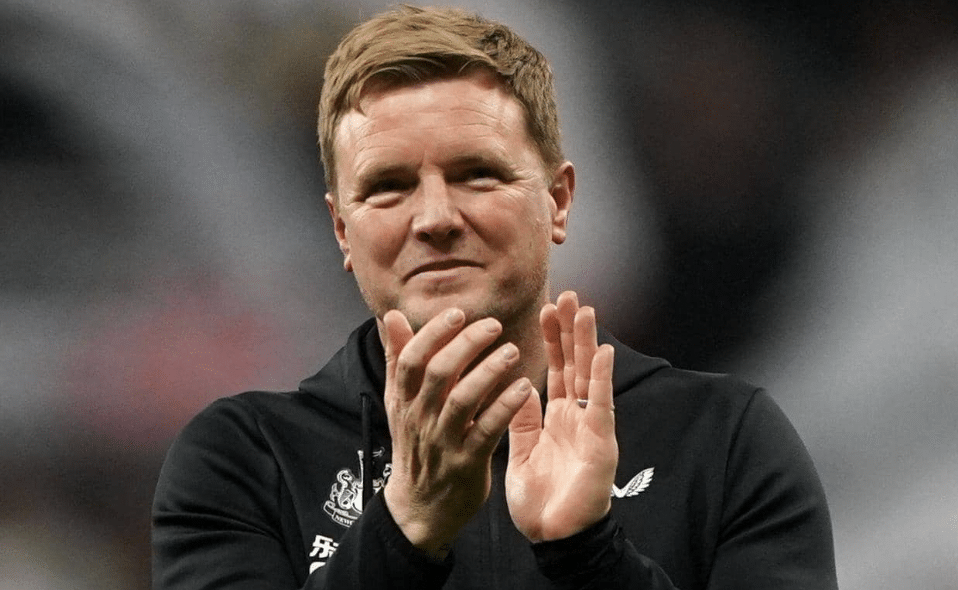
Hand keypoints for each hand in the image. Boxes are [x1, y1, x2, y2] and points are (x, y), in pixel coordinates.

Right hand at [380, 308, 532, 557]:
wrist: (419, 507)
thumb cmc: (416, 445)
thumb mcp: (400, 403)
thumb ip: (399, 358)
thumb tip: (392, 315)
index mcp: (403, 400)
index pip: (411, 358)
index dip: (434, 333)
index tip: (458, 313)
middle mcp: (420, 418)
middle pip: (438, 373)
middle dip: (466, 345)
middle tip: (494, 325)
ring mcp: (443, 442)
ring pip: (462, 400)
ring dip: (489, 371)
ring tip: (512, 351)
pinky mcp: (466, 463)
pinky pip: (487, 430)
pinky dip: (505, 407)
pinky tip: (524, 388)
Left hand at [506, 291, 616, 541]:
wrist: (552, 537)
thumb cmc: (540, 501)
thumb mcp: (522, 453)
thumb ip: (523, 420)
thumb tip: (520, 387)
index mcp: (556, 419)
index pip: (555, 370)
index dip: (552, 340)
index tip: (546, 308)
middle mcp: (576, 417)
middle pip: (573, 364)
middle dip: (570, 330)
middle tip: (567, 294)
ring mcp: (591, 427)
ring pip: (588, 376)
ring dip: (586, 342)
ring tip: (584, 309)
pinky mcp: (600, 442)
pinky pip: (600, 404)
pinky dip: (600, 378)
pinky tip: (601, 351)